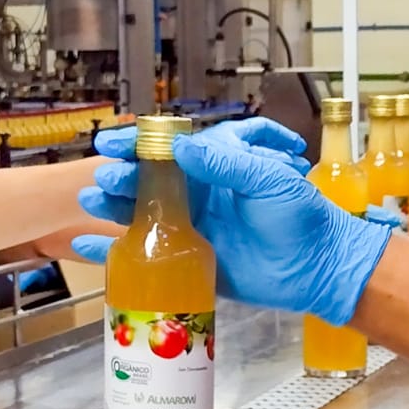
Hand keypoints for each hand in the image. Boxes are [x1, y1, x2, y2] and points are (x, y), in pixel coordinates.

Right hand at [73, 118, 392, 324]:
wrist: (320, 266)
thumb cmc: (301, 215)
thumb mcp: (269, 180)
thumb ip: (228, 162)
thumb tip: (181, 146)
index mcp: (215, 168)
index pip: (168, 151)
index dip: (138, 144)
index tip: (113, 142)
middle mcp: (197, 196)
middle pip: (147, 182)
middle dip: (120, 177)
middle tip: (104, 178)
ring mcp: (191, 230)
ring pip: (140, 215)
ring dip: (111, 208)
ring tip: (91, 202)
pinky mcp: (189, 263)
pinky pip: (147, 256)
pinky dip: (115, 253)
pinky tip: (88, 247)